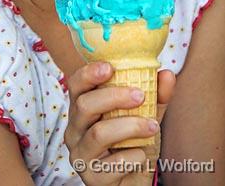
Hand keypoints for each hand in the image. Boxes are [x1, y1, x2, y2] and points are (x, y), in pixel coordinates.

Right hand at [64, 63, 175, 184]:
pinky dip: (132, 157)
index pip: (76, 84)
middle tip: (141, 95)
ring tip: (152, 126)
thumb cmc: (133, 142)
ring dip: (129, 127)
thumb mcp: (146, 114)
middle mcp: (75, 129)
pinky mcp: (91, 178)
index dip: (88, 73)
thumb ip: (156, 95)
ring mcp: (80, 154)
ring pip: (98, 133)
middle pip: (84, 105)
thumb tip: (167, 74)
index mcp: (83, 108)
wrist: (134, 180)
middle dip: (114, 97)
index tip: (110, 67)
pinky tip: (141, 155)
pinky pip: (111, 164)